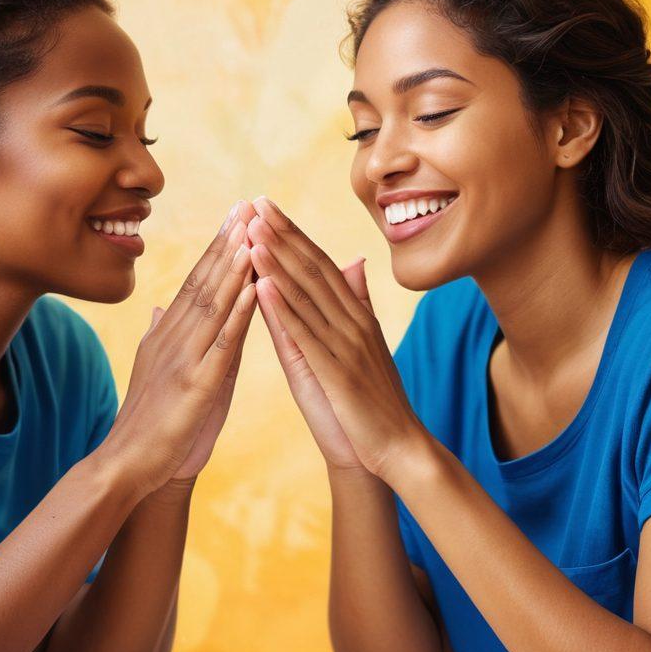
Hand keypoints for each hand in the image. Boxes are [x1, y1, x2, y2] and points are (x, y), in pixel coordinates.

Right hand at [168, 201, 257, 478]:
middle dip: (227, 242)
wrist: (128, 465)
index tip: (235, 215)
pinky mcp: (195, 385)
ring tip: (254, 230)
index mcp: (167, 334)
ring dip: (235, 265)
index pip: (195, 283)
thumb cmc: (150, 422)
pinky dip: (239, 312)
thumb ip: (165, 337)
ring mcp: (183, 359)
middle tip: (247, 205)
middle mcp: (172, 338)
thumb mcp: (158, 371)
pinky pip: (222, 342)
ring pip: (213, 303)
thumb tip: (160, 307)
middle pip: (204, 282)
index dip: (216, 248)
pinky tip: (256, 287)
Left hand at [248, 198, 425, 481]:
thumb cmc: (372, 402)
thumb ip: (353, 303)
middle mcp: (353, 323)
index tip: (267, 206)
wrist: (398, 449)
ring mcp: (347, 347)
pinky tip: (263, 285)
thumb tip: (353, 261)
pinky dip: (284, 308)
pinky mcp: (338, 373)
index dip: (293, 233)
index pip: (321, 265)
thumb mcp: (362, 346)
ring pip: (308, 296)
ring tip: (252, 231)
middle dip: (283, 234)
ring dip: (278, 261)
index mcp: (355, 317)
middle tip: (255, 202)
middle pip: (314, 270)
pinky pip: (307, 335)